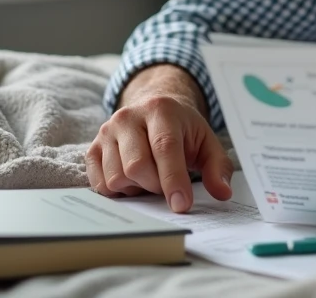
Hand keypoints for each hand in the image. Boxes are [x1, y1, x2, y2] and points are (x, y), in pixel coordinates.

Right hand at [86, 64, 233, 212]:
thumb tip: (222, 192)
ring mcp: (106, 131)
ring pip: (116, 177)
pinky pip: (99, 184)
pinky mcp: (92, 148)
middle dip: (156, 186)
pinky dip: (118, 191)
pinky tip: (132, 181)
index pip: (164, 148)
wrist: (153, 109)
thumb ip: (218, 166)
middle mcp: (128, 117)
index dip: (173, 180)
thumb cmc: (182, 130)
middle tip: (167, 184)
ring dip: (136, 189)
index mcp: (160, 109)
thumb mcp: (206, 142)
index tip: (182, 206)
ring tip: (149, 178)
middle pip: (137, 166)